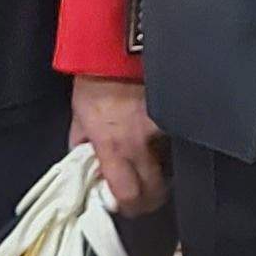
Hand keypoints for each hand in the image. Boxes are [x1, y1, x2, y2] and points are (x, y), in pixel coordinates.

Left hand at [71, 75, 165, 213]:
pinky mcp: (173, 115)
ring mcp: (161, 129)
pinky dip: (169, 146)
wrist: (117, 49)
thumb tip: (85, 167)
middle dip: (150, 198)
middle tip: (142, 193)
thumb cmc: (94, 82)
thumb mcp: (79, 119)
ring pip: (170, 167)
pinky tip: (160, 139)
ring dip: (162, 171)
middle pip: (156, 192)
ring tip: (150, 162)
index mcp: (112, 147)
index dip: (128, 206)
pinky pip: (176, 142)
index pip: (128, 195)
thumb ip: (82, 146)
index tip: (124, 204)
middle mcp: (140, 142)